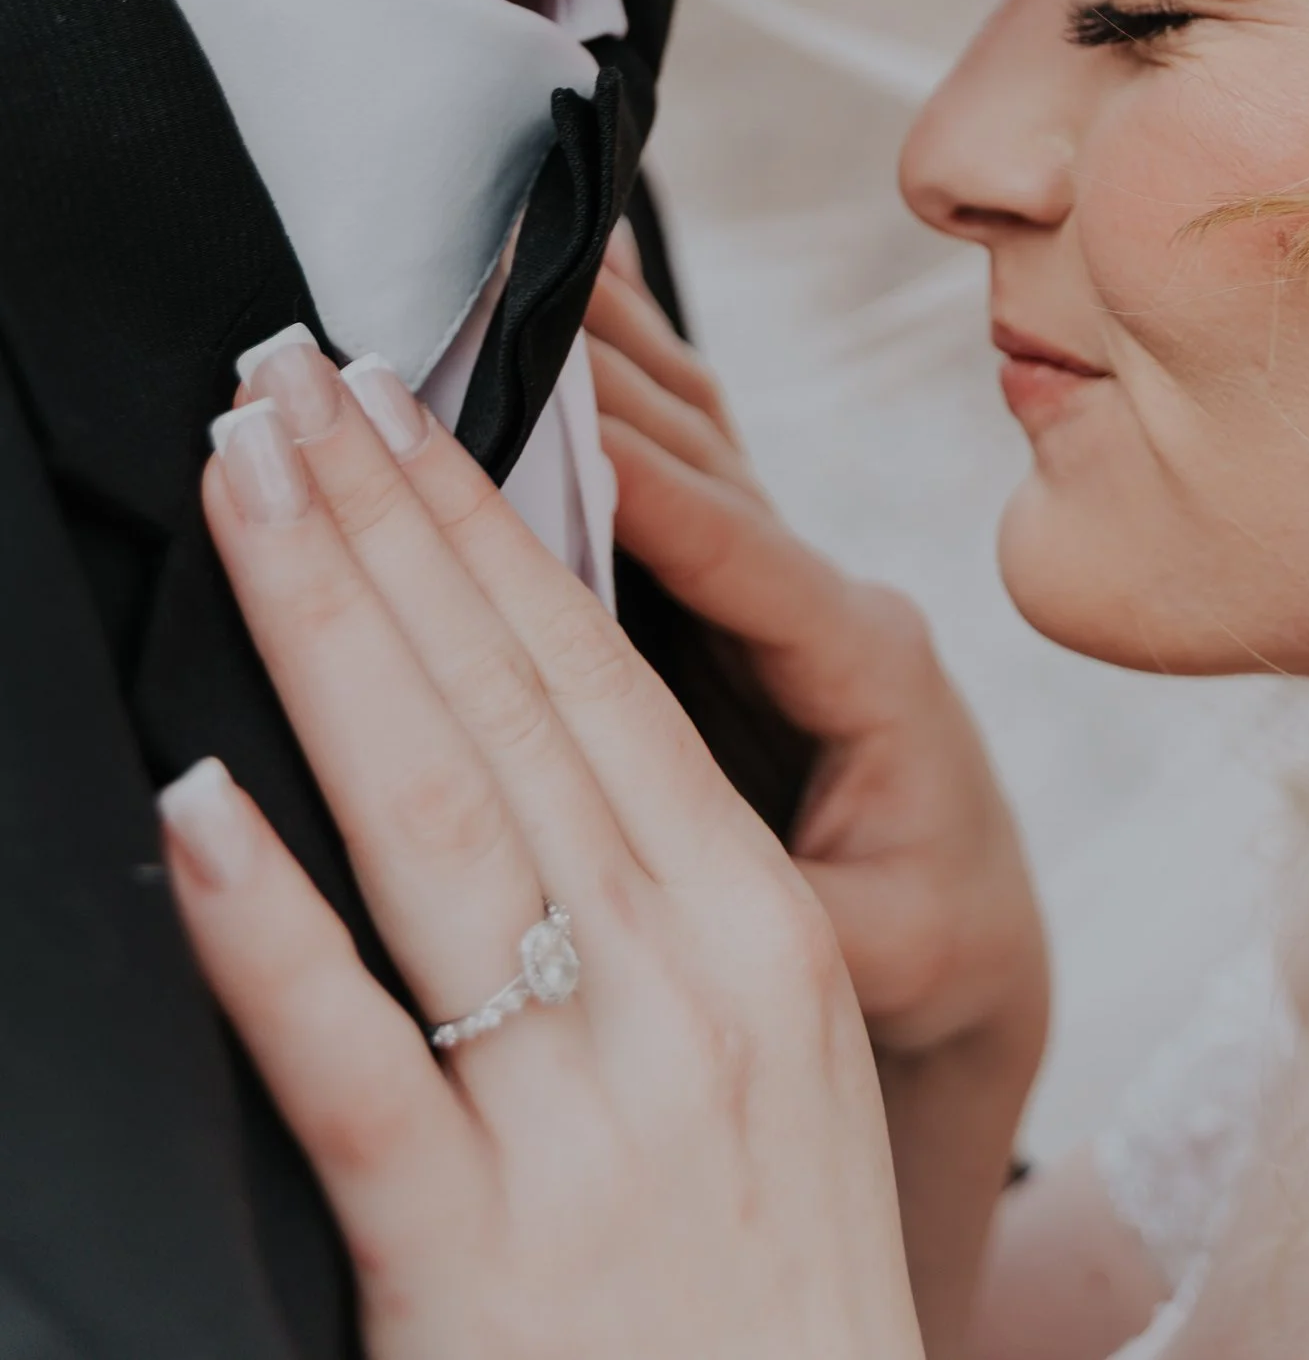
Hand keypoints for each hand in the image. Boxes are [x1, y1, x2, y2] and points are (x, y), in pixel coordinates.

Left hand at [162, 338, 923, 1359]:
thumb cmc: (769, 1298)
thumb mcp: (769, 1061)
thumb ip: (660, 903)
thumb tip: (503, 732)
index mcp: (757, 934)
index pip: (598, 676)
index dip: (485, 524)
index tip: (397, 401)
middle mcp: (690, 993)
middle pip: (509, 705)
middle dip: (385, 522)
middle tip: (286, 381)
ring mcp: (587, 1124)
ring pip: (434, 824)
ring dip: (323, 632)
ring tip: (242, 497)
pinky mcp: (475, 1266)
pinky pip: (355, 1063)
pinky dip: (267, 926)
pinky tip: (198, 810)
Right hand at [589, 239, 1047, 1352]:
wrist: (972, 953)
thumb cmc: (930, 960)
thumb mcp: (881, 955)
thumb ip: (801, 910)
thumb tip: (710, 883)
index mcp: (867, 665)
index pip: (748, 558)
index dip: (655, 487)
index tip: (566, 413)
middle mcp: (828, 594)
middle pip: (704, 464)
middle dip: (600, 380)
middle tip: (489, 294)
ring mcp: (782, 578)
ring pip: (683, 436)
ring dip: (602, 346)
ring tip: (513, 244)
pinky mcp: (733, 588)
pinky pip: (675, 451)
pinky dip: (622, 361)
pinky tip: (584, 267)